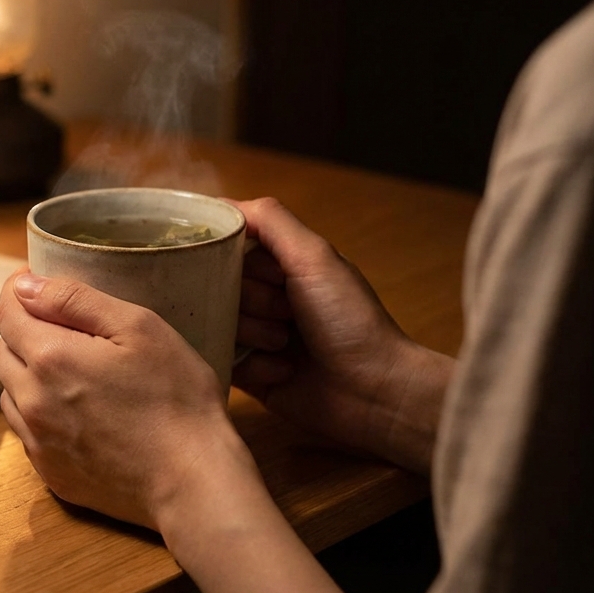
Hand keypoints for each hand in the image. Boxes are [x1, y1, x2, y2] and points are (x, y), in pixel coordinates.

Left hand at [0, 266, 353, 592]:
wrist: (191, 481)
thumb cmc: (176, 397)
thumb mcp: (138, 327)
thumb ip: (76, 300)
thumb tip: (25, 284)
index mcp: (49, 358)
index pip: (6, 313)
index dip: (18, 292)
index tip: (36, 283)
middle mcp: (31, 400)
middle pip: (3, 352)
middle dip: (23, 331)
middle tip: (64, 327)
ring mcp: (37, 442)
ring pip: (11, 392)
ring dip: (28, 374)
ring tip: (71, 371)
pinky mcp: (50, 473)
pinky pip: (27, 431)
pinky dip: (39, 413)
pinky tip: (77, 412)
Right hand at [231, 197, 451, 473]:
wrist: (375, 390)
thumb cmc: (349, 318)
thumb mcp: (314, 257)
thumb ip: (270, 221)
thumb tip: (221, 202)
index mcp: (282, 265)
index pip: (228, 247)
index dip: (233, 256)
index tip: (254, 269)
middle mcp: (266, 297)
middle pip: (218, 286)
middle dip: (250, 299)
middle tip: (285, 311)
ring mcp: (257, 337)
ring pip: (218, 324)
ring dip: (254, 333)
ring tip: (286, 343)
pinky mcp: (251, 375)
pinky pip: (225, 362)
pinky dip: (255, 366)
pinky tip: (285, 371)